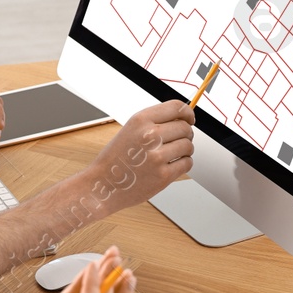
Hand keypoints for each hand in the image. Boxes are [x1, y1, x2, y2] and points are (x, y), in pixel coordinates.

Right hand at [80, 101, 194, 216]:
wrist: (103, 185)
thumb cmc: (115, 159)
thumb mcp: (130, 130)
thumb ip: (154, 122)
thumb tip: (183, 119)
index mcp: (141, 120)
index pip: (177, 107)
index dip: (188, 113)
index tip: (189, 119)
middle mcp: (150, 136)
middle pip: (185, 127)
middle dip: (186, 134)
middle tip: (179, 141)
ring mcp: (157, 157)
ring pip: (188, 146)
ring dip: (185, 150)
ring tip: (172, 154)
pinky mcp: (163, 176)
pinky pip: (187, 163)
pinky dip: (183, 164)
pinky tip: (172, 165)